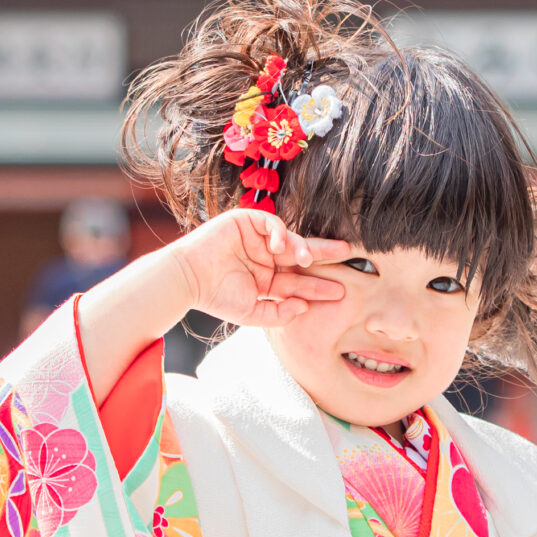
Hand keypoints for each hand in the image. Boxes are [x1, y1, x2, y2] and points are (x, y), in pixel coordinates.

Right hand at [166, 209, 357, 329]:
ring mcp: (257, 239)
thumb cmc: (216, 297)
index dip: (319, 286)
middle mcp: (266, 258)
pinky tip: (279, 246)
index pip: (299, 282)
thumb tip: (304, 307)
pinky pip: (270, 222)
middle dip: (324, 255)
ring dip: (302, 247)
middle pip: (302, 256)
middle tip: (348, 254)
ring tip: (307, 259)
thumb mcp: (252, 314)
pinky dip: (278, 232)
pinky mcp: (246, 221)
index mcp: (268, 279)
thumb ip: (279, 314)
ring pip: (290, 239)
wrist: (188, 279)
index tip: (340, 292)